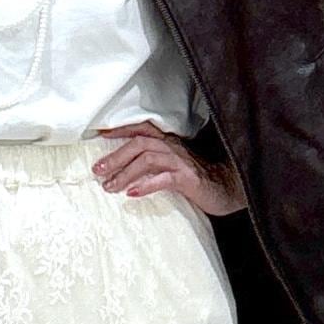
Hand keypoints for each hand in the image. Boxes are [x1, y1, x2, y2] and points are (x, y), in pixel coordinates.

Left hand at [92, 122, 246, 216]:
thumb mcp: (171, 167)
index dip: (120, 130)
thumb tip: (123, 171)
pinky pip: (164, 179)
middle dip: (115, 156)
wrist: (227, 188)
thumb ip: (153, 164)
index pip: (140, 130)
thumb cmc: (196, 179)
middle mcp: (173, 148)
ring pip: (148, 159)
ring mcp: (181, 162)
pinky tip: (132, 194)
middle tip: (97, 170)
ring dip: (125, 173)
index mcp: (168, 143)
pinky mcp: (188, 179)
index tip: (98, 136)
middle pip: (139, 143)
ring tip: (109, 187)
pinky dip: (146, 185)